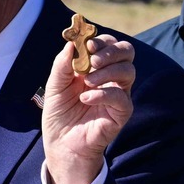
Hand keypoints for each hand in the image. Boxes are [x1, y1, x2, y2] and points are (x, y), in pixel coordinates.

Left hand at [42, 33, 134, 183]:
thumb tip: (71, 43)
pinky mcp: (121, 113)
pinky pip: (121, 98)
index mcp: (97, 66)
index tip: (87, 45)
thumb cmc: (59, 112)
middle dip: (110, 51)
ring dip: (106, 72)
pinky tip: (86, 98)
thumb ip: (62, 64)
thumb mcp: (54, 85)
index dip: (100, 41)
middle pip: (126, 52)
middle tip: (92, 59)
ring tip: (86, 81)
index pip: (109, 44)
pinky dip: (103, 94)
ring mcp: (118, 94)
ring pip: (128, 72)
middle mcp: (111, 77)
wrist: (61, 143)